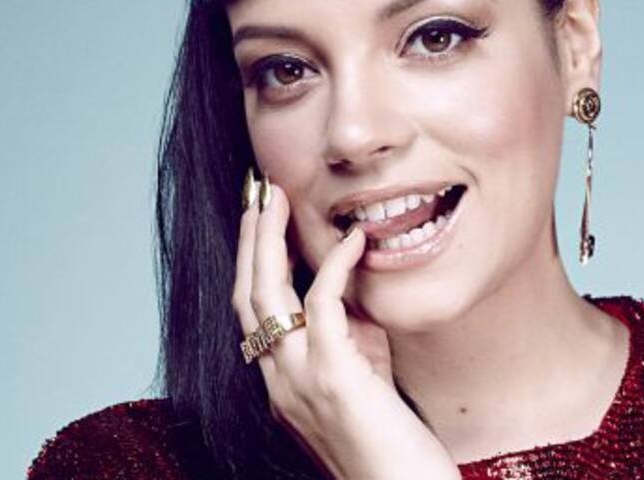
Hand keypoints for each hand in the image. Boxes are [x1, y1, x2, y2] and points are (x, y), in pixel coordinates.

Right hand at [232, 182, 460, 478]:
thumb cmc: (397, 453)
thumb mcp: (366, 385)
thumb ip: (353, 340)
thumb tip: (354, 292)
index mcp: (281, 386)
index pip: (251, 313)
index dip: (251, 262)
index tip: (259, 218)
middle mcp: (279, 384)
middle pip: (246, 296)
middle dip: (249, 238)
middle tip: (256, 190)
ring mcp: (300, 383)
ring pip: (266, 296)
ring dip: (269, 239)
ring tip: (276, 195)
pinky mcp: (334, 378)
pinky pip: (323, 306)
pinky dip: (335, 265)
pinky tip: (353, 239)